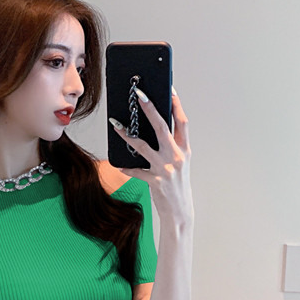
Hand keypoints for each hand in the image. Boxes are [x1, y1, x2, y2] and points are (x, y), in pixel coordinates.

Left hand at [109, 86, 193, 226]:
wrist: (179, 211)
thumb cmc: (177, 185)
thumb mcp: (179, 163)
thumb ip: (170, 147)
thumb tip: (156, 129)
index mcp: (184, 150)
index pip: (182, 122)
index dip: (176, 104)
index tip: (169, 89)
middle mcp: (177, 157)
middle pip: (162, 127)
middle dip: (150, 108)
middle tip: (139, 95)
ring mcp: (166, 169)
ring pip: (143, 146)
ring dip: (127, 135)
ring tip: (116, 125)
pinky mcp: (155, 181)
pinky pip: (136, 171)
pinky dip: (127, 168)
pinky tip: (118, 164)